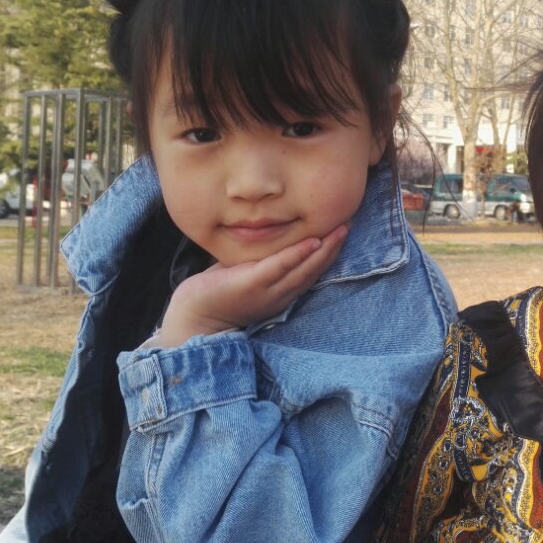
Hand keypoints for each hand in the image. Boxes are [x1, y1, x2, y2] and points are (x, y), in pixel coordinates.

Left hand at [152, 224, 348, 347]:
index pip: (311, 273)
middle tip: (348, 226)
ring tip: (339, 230)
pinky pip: (279, 267)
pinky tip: (311, 242)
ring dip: (324, 250)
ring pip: (304, 269)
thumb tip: (272, 232)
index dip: (329, 254)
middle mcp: (280, 295)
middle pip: (315, 270)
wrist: (194, 317)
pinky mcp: (252, 285)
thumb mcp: (248, 272)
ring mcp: (268, 292)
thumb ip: (263, 258)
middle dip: (334, 248)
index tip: (341, 232)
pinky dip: (297, 255)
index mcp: (281, 293)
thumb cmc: (218, 291)